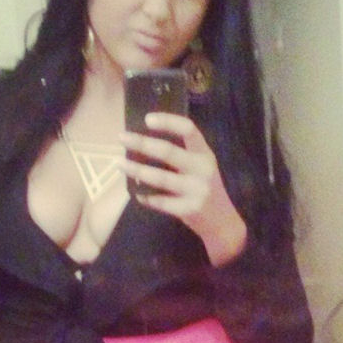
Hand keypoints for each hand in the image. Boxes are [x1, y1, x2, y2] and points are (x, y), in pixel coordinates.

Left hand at [119, 113, 246, 265]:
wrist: (223, 223)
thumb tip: (144, 143)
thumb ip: (182, 155)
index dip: (168, 121)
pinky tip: (136, 193)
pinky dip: (145, 196)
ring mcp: (196, 190)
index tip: (147, 119)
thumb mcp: (202, 167)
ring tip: (119, 163)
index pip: (189, 130)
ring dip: (136, 169)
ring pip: (159, 177)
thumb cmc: (205, 189)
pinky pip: (159, 201)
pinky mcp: (188, 209)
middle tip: (121, 137)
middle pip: (168, 151)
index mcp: (205, 154)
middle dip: (141, 143)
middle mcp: (202, 169)